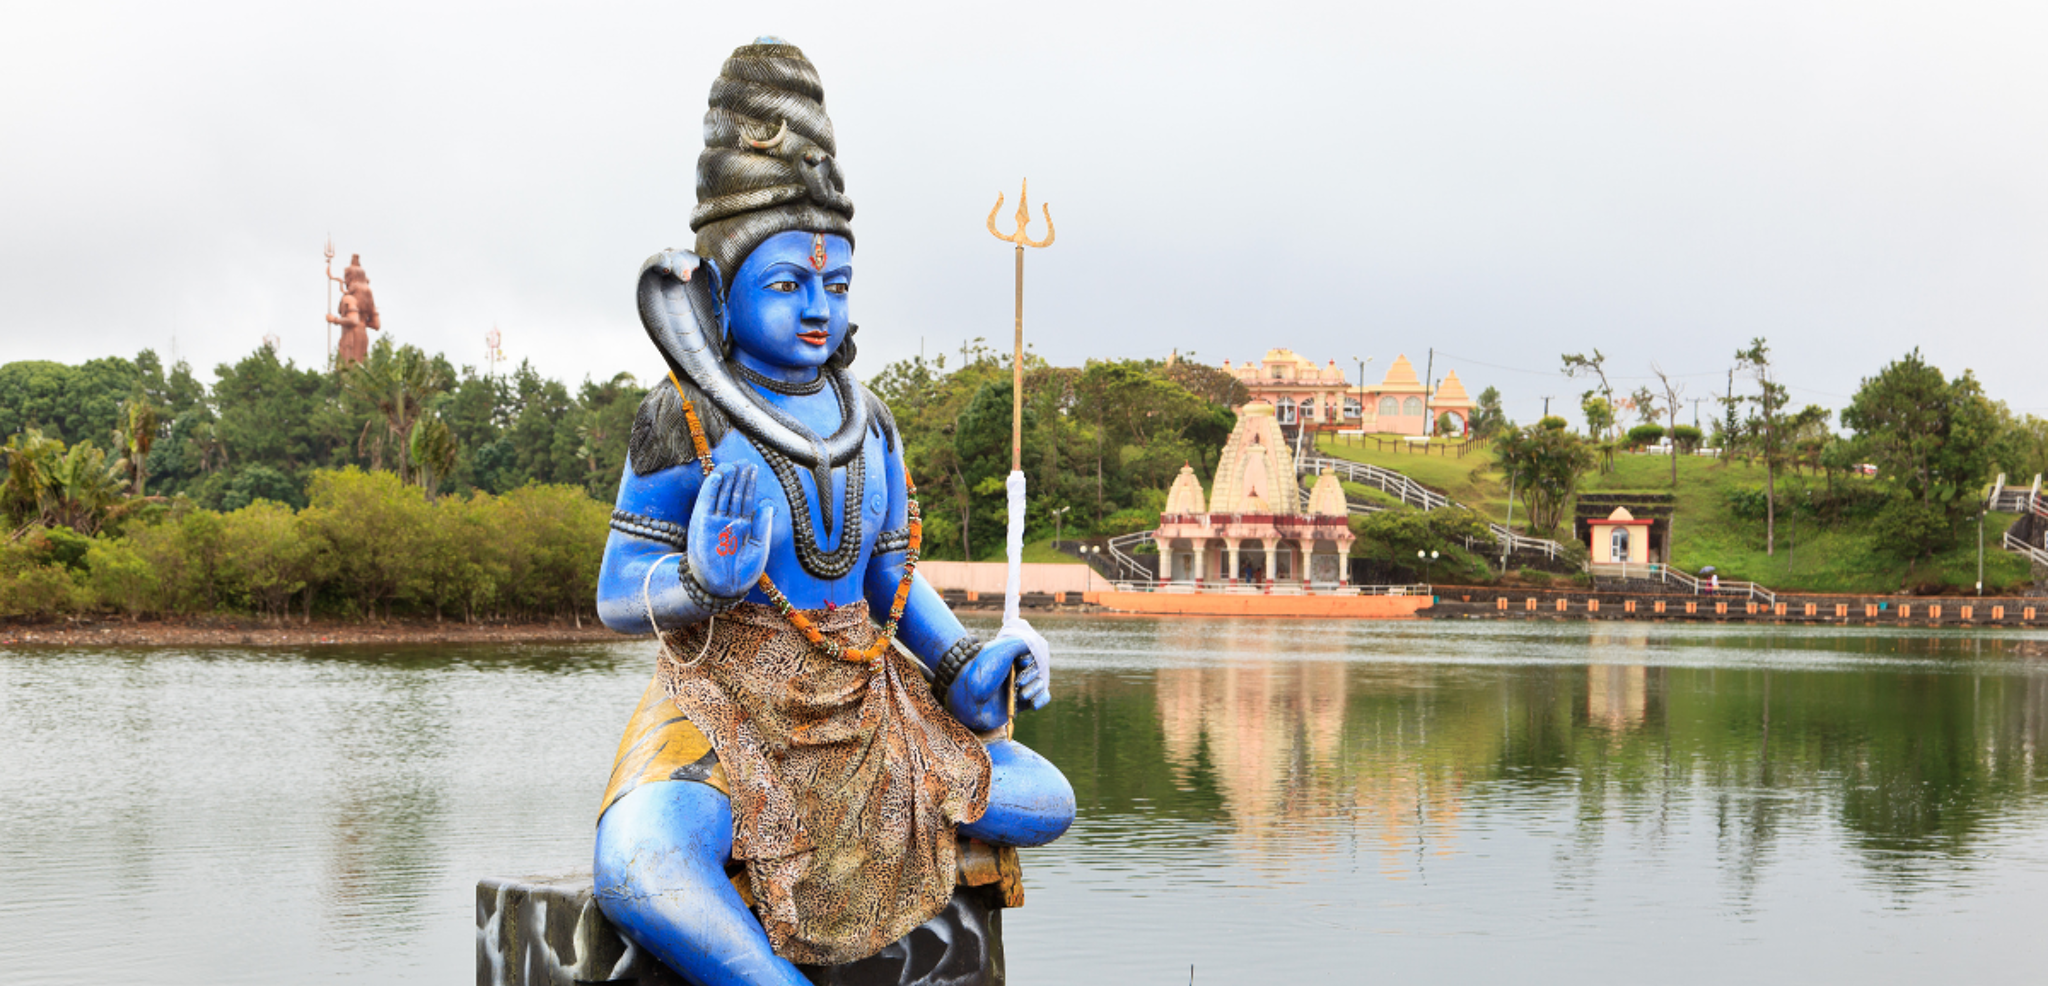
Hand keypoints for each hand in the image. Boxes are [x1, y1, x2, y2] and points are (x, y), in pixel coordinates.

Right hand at [686, 463, 772, 598]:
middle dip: (739, 478)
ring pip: (720, 495)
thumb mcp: (759, 547)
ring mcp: (714, 523)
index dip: (749, 484)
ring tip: (732, 464)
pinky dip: (711, 489)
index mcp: (741, 527)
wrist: (725, 587)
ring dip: (725, 479)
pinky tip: (717, 476)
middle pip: (733, 494)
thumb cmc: (743, 572)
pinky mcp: (701, 525)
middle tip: (744, 461)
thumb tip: (767, 504)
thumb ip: (762, 525)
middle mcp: (727, 522)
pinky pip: (706, 503)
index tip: (753, 469)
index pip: (745, 500)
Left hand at [946, 636, 1049, 730]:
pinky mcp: (1019, 704)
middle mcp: (1014, 670)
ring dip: (1035, 688)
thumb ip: (1025, 643)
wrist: (968, 698)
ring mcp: (1017, 687)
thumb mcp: (1005, 647)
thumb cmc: (984, 670)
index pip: (1033, 654)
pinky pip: (1039, 699)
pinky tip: (1034, 704)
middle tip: (1018, 681)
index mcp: (1010, 655)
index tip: (1020, 662)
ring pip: (1040, 684)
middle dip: (1031, 675)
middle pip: (1038, 669)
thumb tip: (1037, 647)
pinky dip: (1041, 700)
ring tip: (1022, 695)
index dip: (1031, 659)